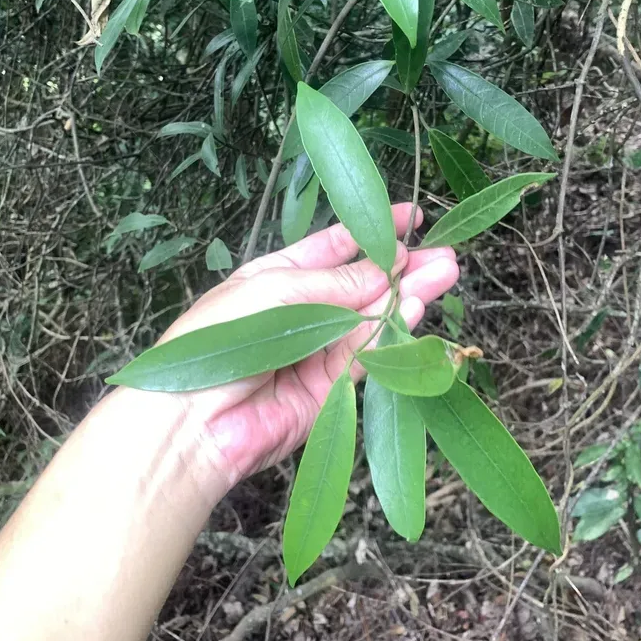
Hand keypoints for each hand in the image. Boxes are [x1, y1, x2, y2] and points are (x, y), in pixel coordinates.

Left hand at [125, 203, 457, 498]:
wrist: (193, 424)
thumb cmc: (220, 341)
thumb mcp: (276, 291)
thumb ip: (336, 283)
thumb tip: (386, 270)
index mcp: (279, 277)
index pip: (335, 247)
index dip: (371, 231)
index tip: (411, 217)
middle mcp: (304, 311)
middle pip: (363, 284)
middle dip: (402, 266)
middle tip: (444, 252)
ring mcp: (318, 351)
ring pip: (374, 318)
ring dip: (410, 295)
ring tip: (447, 270)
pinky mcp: (331, 389)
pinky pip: (369, 354)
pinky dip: (395, 331)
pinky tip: (420, 306)